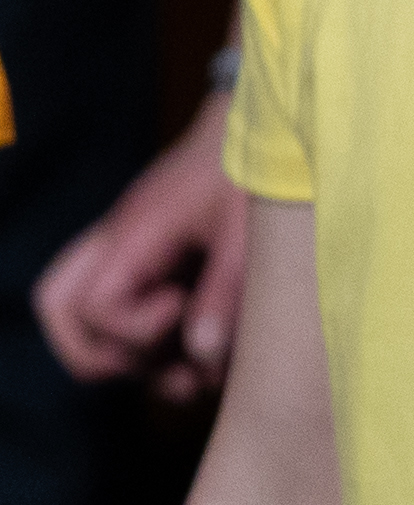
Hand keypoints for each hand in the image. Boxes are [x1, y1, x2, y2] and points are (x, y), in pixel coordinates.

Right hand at [37, 105, 245, 399]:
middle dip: (99, 353)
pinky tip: (206, 356)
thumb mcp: (249, 232)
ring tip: (191, 376)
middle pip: (59, 308)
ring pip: (84, 314)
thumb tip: (200, 355)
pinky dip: (154, 341)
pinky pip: (124, 306)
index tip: (183, 305)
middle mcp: (118, 245)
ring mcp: (132, 251)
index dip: (135, 328)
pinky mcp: (155, 259)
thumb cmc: (251, 170)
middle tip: (161, 363)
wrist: (262, 128)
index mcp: (133, 235)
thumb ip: (226, 291)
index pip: (94, 306)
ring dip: (130, 356)